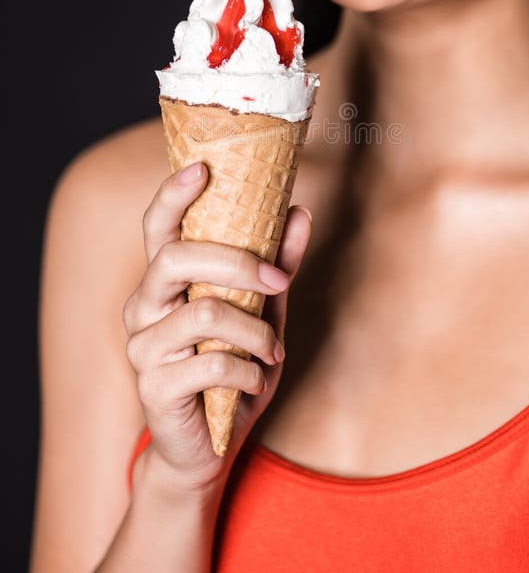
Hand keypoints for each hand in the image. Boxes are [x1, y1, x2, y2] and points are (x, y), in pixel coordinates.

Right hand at [123, 162, 310, 494]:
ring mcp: (143, 346)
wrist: (208, 447)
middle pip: (178, 258)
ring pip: (204, 313)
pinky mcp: (153, 386)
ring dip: (254, 331)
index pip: (158, 227)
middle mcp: (144, 305)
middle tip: (277, 281)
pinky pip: (212, 363)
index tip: (203, 168)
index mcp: (164, 280)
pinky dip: (248, 370)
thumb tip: (299, 211)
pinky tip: (254, 380)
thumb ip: (275, 265)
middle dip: (238, 263)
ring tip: (272, 350)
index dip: (172, 194)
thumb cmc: (232, 370)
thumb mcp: (263, 314)